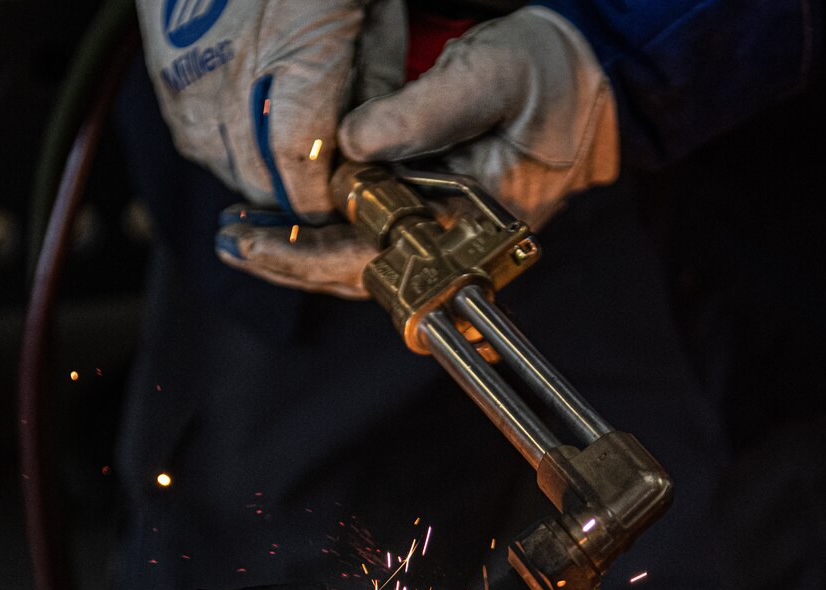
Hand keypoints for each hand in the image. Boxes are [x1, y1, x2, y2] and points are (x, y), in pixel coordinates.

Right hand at [136, 0, 403, 217]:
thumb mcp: (371, 10)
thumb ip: (373, 81)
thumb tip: (373, 147)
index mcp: (299, 51)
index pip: (304, 164)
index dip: (324, 196)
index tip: (346, 199)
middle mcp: (234, 71)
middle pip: (263, 178)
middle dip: (297, 192)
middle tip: (326, 185)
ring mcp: (191, 76)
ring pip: (226, 168)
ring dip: (261, 174)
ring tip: (292, 154)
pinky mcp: (165, 74)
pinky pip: (195, 141)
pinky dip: (227, 147)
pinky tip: (254, 127)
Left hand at [216, 5, 618, 295]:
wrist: (595, 80)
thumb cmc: (553, 79)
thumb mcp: (489, 77)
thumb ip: (423, 112)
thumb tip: (351, 143)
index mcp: (477, 228)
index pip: (386, 264)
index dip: (316, 258)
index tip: (262, 243)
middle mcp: (459, 246)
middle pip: (365, 276)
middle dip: (292, 261)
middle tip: (230, 241)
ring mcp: (448, 236)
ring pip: (365, 263)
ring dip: (300, 251)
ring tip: (240, 236)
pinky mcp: (437, 216)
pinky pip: (376, 239)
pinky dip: (326, 230)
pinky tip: (285, 218)